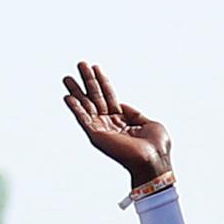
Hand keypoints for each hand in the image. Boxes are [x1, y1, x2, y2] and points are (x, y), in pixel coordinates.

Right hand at [63, 62, 171, 186]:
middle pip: (96, 97)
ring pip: (86, 106)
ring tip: (67, 77)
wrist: (154, 160)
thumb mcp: (148, 123)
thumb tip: (121, 105)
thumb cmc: (156, 147)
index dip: (102, 81)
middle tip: (80, 64)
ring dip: (76, 91)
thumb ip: (134, 113)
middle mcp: (110, 124)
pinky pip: (83, 119)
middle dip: (88, 80)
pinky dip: (75, 108)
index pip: (109, 96)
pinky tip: (68, 97)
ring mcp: (102, 129)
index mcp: (122, 120)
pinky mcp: (97, 136)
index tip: (96, 67)